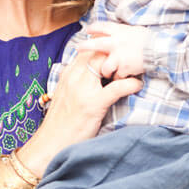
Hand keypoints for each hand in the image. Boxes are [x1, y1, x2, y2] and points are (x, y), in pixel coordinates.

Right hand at [16, 51, 142, 177]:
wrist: (50, 143)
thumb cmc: (61, 121)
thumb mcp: (64, 94)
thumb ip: (75, 79)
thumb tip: (88, 70)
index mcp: (68, 73)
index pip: (87, 49)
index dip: (103, 46)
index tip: (117, 47)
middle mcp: (74, 77)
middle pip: (98, 52)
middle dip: (116, 50)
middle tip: (132, 53)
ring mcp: (84, 90)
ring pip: (107, 64)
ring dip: (124, 63)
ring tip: (137, 66)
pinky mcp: (94, 104)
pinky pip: (116, 88)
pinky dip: (130, 84)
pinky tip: (137, 84)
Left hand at [77, 22, 148, 78]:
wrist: (159, 48)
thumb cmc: (149, 38)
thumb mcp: (134, 30)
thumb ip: (121, 32)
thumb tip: (112, 32)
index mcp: (118, 31)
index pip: (101, 27)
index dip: (93, 29)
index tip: (88, 31)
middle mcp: (115, 42)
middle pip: (94, 45)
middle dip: (84, 46)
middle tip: (78, 48)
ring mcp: (118, 56)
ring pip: (104, 67)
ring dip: (105, 71)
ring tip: (108, 73)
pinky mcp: (124, 68)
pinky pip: (117, 76)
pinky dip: (119, 78)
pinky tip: (122, 78)